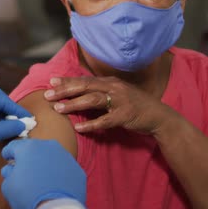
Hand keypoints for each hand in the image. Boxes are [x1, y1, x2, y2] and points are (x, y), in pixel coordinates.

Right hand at [1, 139, 86, 208]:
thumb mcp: (8, 186)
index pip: (14, 146)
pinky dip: (58, 173)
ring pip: (51, 156)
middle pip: (33, 148)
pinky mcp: (77, 169)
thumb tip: (11, 170)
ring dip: (44, 164)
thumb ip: (8, 173)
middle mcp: (48, 146)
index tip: (7, 158)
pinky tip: (54, 184)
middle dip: (28, 157)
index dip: (8, 153)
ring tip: (41, 177)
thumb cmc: (29, 195)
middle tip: (24, 169)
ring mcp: (65, 157)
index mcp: (29, 147)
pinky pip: (64, 168)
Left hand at [44, 76, 173, 133]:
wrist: (159, 116)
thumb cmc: (134, 105)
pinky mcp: (125, 115)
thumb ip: (99, 93)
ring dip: (74, 104)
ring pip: (92, 100)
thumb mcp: (116, 94)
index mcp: (110, 82)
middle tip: (48, 95)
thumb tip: (77, 94)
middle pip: (85, 87)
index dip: (67, 80)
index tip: (50, 81)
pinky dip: (92, 124)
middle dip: (65, 90)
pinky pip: (105, 120)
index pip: (84, 80)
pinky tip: (79, 128)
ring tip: (58, 108)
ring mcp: (120, 101)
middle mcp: (114, 88)